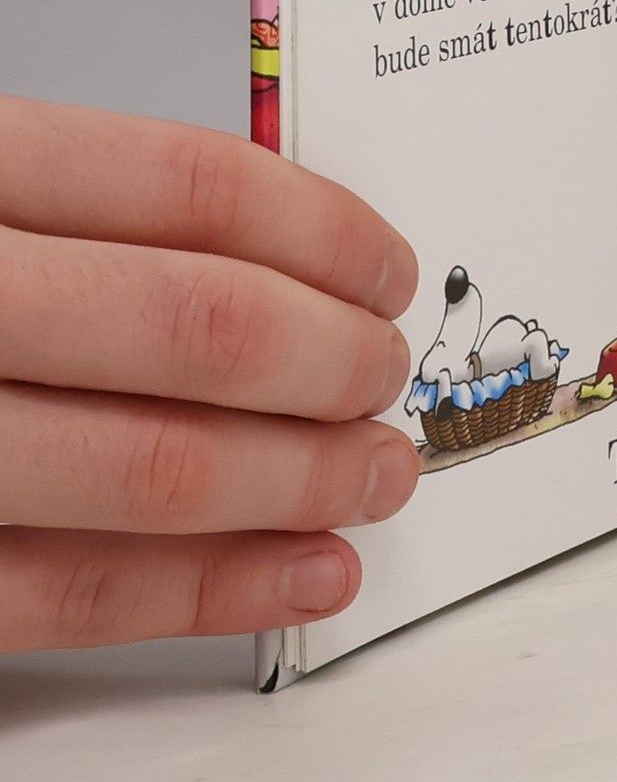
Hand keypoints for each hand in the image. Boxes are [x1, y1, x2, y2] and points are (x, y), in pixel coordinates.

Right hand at [0, 95, 421, 650]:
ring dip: (302, 480)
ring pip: (153, 468)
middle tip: (385, 378)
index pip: (186, 188)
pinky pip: (65, 593)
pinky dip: (210, 591)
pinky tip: (301, 573)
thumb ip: (83, 213)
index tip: (386, 271)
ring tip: (377, 474)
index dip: (322, 233)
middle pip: (195, 328)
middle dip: (331, 363)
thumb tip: (285, 258)